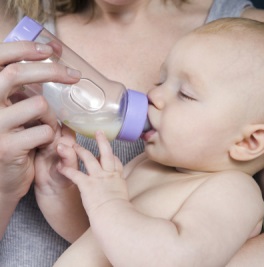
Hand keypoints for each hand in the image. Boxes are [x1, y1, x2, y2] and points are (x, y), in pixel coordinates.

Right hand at [0, 41, 79, 198]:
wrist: (3, 177)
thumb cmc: (13, 135)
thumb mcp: (11, 106)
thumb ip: (22, 84)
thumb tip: (51, 49)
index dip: (22, 48)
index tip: (50, 48)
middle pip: (15, 74)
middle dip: (50, 71)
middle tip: (74, 75)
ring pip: (37, 104)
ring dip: (52, 115)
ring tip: (46, 125)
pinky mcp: (7, 147)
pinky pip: (45, 130)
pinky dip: (52, 135)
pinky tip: (43, 142)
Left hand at [57, 131, 125, 216]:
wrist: (114, 217)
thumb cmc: (119, 214)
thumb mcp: (124, 201)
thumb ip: (120, 196)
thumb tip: (121, 201)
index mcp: (118, 179)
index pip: (116, 162)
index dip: (112, 156)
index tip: (108, 153)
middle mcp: (109, 175)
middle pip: (106, 153)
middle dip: (102, 141)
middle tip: (98, 132)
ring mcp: (98, 178)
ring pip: (89, 158)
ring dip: (80, 150)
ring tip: (73, 145)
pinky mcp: (87, 185)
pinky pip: (75, 174)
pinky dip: (66, 170)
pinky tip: (60, 167)